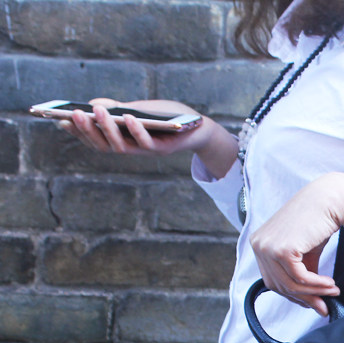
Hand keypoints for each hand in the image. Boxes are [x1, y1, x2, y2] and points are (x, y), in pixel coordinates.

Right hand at [58, 98, 236, 178]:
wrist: (196, 127)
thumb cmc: (165, 116)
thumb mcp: (138, 108)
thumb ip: (118, 108)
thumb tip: (94, 103)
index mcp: (122, 139)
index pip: (95, 140)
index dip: (78, 133)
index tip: (60, 120)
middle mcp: (132, 149)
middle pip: (104, 145)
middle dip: (88, 130)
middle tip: (74, 114)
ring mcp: (146, 151)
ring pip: (122, 146)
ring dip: (108, 130)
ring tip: (97, 111)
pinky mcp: (163, 150)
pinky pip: (146, 143)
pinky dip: (136, 131)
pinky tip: (128, 116)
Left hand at [249, 173, 343, 315]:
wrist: (329, 199)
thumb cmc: (318, 220)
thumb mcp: (305, 252)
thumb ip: (303, 275)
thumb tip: (315, 303)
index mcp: (260, 243)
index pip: (272, 280)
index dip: (293, 295)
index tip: (313, 301)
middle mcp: (258, 245)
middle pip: (279, 286)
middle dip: (305, 298)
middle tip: (325, 303)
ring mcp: (267, 247)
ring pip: (290, 285)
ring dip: (314, 292)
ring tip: (332, 291)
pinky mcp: (282, 249)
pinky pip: (300, 278)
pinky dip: (316, 284)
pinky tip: (330, 283)